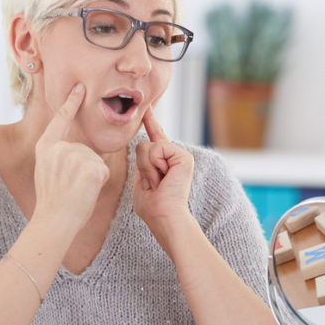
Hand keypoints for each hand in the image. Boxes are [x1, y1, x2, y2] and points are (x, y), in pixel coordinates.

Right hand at [31, 83, 108, 233]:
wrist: (53, 221)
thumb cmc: (53, 202)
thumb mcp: (48, 171)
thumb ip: (61, 156)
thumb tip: (82, 150)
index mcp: (45, 148)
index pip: (60, 120)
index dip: (71, 103)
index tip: (80, 87)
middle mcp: (59, 148)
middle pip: (85, 150)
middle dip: (85, 168)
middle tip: (70, 187)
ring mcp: (74, 156)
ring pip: (95, 161)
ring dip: (92, 176)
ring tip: (76, 190)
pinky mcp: (90, 167)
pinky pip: (102, 170)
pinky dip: (99, 182)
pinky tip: (86, 190)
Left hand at [132, 108, 193, 233]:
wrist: (164, 216)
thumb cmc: (151, 206)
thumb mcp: (141, 181)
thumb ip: (141, 163)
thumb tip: (143, 144)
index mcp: (163, 163)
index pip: (155, 138)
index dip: (150, 122)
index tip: (147, 108)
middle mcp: (173, 157)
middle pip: (144, 146)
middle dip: (142, 166)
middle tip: (154, 184)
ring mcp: (179, 156)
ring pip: (148, 147)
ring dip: (147, 168)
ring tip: (159, 182)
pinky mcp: (184, 157)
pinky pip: (157, 149)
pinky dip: (154, 165)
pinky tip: (164, 177)